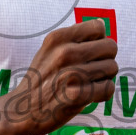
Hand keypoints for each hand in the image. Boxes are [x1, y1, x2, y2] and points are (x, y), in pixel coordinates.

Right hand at [3, 18, 118, 134]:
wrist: (22, 110)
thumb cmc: (40, 79)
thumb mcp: (49, 50)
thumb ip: (74, 38)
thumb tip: (102, 24)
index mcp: (58, 38)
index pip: (98, 27)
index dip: (98, 41)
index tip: (89, 53)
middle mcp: (64, 53)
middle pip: (111, 47)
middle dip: (106, 59)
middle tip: (91, 70)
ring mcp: (70, 74)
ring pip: (112, 67)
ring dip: (104, 77)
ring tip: (88, 83)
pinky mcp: (75, 96)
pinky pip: (108, 88)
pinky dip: (103, 93)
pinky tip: (90, 95)